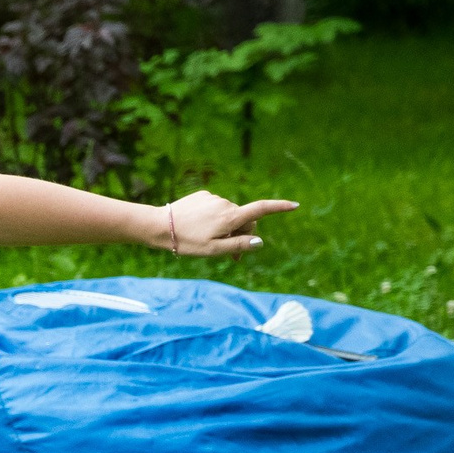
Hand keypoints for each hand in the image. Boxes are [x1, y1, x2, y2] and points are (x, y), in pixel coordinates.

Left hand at [160, 191, 298, 257]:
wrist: (158, 226)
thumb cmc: (186, 242)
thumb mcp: (214, 250)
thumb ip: (238, 246)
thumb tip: (260, 243)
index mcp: (230, 217)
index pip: (260, 210)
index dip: (279, 207)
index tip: (295, 205)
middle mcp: (225, 204)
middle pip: (245, 219)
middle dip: (242, 235)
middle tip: (231, 256)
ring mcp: (213, 198)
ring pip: (230, 215)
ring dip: (228, 228)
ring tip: (211, 242)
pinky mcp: (203, 196)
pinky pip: (217, 209)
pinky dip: (215, 219)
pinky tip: (200, 228)